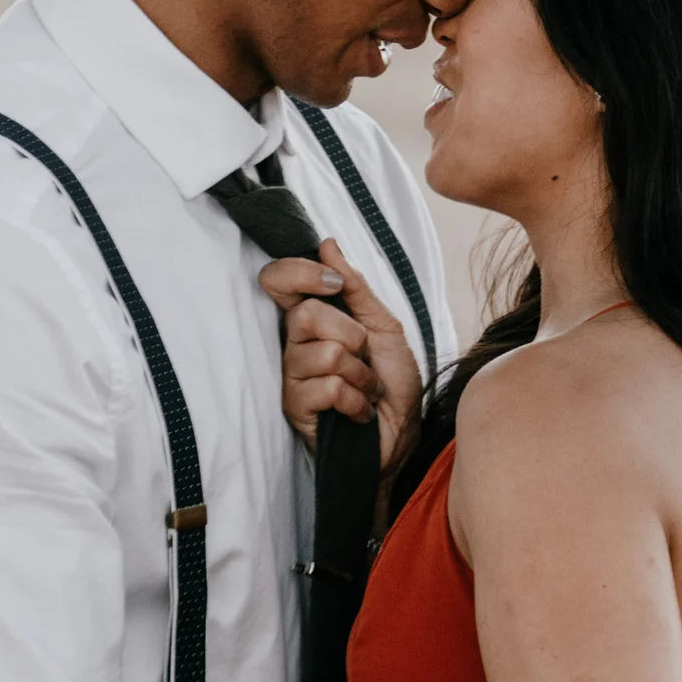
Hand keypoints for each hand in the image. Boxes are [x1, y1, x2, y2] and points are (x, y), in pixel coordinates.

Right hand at [260, 244, 421, 464]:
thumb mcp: (384, 326)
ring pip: (324, 354)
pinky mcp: (295, 408)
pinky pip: (328, 387)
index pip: (277, 281)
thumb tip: (327, 245)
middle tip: (364, 356)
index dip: (298, 273)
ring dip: (360, 374)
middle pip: (305, 315)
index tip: (333, 284)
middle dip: (351, 335)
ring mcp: (292, 376)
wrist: (404, 436)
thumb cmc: (393, 383)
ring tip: (366, 388)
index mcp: (313, 318)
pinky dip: (356, 399)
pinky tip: (358, 411)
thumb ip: (356, 288)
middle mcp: (294, 343)